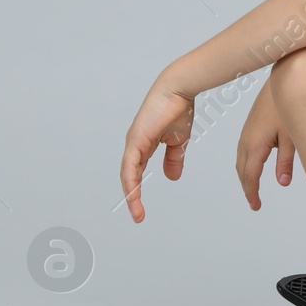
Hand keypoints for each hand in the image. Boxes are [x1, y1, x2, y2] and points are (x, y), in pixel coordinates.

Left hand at [120, 75, 195, 222]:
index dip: (138, 190)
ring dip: (131, 194)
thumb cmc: (178, 109)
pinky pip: (130, 165)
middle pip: (129, 176)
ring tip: (136, 211)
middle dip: (132, 197)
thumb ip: (173, 159)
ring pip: (127, 174)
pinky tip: (133, 193)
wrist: (178, 90)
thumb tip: (171, 177)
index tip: (142, 208)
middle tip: (138, 215)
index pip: (136, 172)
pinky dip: (130, 180)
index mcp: (144, 145)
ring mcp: (133, 142)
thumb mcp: (178, 141)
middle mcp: (135, 145)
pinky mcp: (136, 139)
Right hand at [235, 76, 294, 210]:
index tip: (256, 206)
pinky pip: (242, 150)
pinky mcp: (249, 126)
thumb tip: (282, 182)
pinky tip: (254, 166)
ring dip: (245, 175)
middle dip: (247, 187)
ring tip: (253, 189)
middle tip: (255, 203)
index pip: (250, 175)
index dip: (252, 192)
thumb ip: (286, 160)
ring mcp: (246, 131)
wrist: (283, 78)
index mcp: (255, 143)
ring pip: (240, 160)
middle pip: (241, 170)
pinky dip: (245, 163)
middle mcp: (246, 138)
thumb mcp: (292, 135)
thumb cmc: (288, 105)